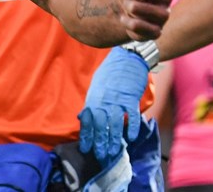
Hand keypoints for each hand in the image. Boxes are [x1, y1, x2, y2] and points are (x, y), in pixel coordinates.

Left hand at [78, 46, 154, 166]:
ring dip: (114, 139)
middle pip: (100, 125)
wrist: (127, 57)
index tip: (85, 148)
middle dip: (99, 142)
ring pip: (115, 123)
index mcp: (94, 98)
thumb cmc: (111, 72)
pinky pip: (131, 115)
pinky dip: (131, 127)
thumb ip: (90, 103)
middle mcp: (104, 100)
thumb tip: (81, 116)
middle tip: (100, 156)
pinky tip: (130, 137)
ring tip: (114, 152)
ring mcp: (118, 99)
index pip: (87, 120)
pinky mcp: (131, 97)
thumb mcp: (96, 86)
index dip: (86, 135)